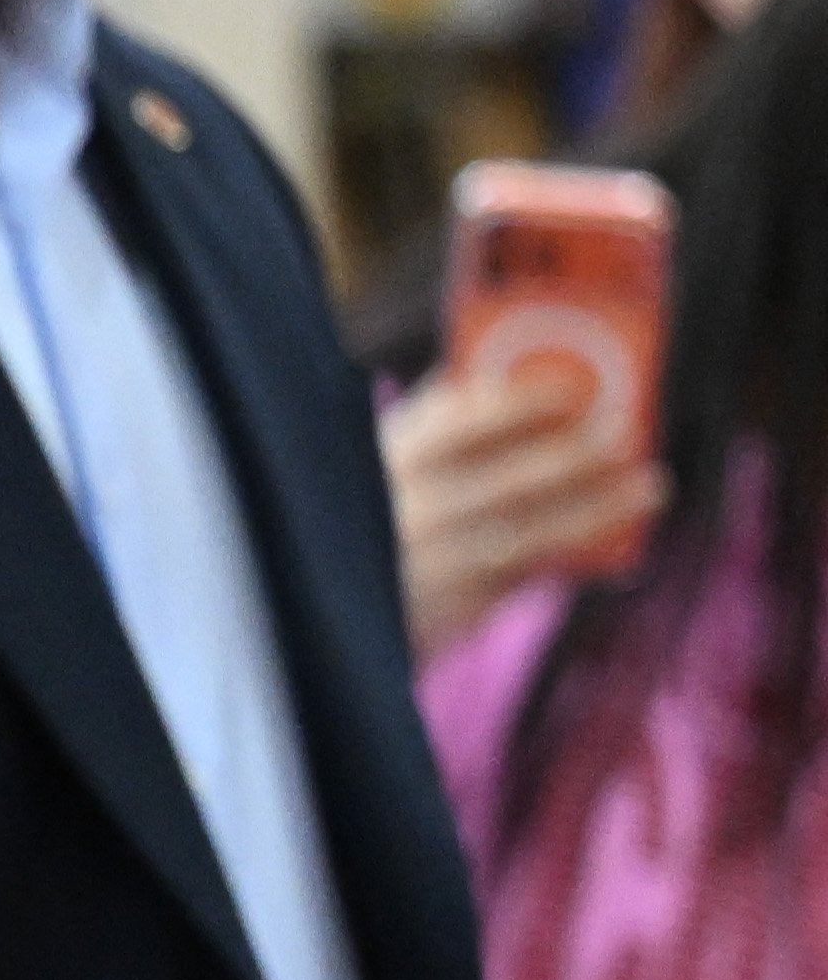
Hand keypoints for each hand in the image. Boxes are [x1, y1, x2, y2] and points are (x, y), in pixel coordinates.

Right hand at [387, 361, 659, 663]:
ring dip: (595, 508)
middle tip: (626, 436)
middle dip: (575, 457)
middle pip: (507, 481)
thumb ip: (432, 421)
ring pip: (528, 534)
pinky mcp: (452, 611)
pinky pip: (524, 578)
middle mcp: (407, 515)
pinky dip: (570, 555)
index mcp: (389, 464)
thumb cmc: (372, 514)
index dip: (520, 403)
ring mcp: (431, 567)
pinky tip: (612, 539)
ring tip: (649, 487)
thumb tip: (502, 368)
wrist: (330, 608)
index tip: (573, 389)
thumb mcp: (381, 461)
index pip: (458, 425)